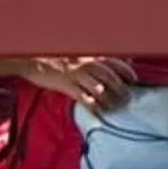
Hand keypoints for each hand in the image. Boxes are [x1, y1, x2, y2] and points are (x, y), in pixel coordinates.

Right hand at [18, 56, 136, 109]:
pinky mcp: (66, 85)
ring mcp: (75, 74)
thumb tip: (113, 62)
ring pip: (98, 88)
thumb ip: (94, 59)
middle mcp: (85, 63)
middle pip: (109, 76)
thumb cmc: (55, 58)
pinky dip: (92, 106)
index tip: (134, 79)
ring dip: (108, 99)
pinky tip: (98, 113)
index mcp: (88, 55)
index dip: (126, 70)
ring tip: (114, 108)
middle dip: (120, 88)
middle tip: (127, 99)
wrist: (33, 60)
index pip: (113, 61)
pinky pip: (82, 97)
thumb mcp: (76, 55)